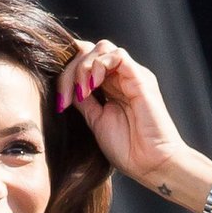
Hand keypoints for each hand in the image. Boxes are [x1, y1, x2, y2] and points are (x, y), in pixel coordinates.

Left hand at [56, 39, 194, 190]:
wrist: (151, 164)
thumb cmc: (127, 150)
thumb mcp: (96, 121)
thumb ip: (84, 101)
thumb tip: (68, 87)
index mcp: (110, 87)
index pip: (84, 62)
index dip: (67, 75)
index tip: (60, 103)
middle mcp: (121, 77)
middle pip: (89, 51)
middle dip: (71, 70)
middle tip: (65, 99)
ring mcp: (131, 76)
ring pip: (102, 48)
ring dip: (84, 66)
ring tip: (81, 92)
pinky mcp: (141, 78)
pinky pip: (118, 55)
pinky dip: (100, 65)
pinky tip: (93, 85)